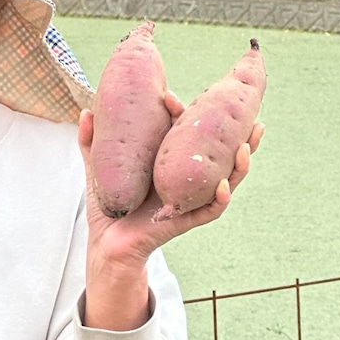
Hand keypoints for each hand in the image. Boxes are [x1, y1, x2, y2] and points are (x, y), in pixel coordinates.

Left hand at [79, 94, 263, 332]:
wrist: (105, 242)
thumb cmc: (109, 205)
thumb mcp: (100, 170)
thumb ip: (92, 142)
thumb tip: (86, 111)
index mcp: (172, 163)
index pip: (190, 134)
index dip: (188, 114)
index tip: (169, 97)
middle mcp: (187, 179)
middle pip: (222, 155)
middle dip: (241, 137)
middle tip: (253, 119)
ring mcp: (190, 199)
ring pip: (226, 181)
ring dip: (240, 165)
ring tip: (245, 146)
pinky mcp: (185, 220)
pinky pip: (210, 210)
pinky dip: (220, 198)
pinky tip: (224, 184)